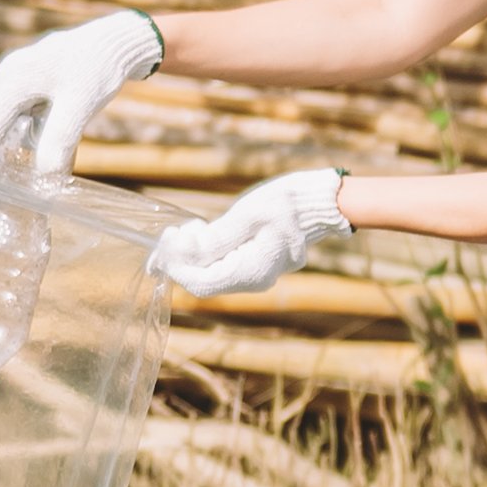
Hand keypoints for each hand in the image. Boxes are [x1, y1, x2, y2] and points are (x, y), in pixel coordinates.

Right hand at [0, 12, 161, 183]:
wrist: (116, 40)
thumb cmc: (99, 69)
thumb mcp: (81, 105)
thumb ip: (61, 137)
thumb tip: (44, 175)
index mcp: (17, 78)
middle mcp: (10, 70)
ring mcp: (17, 68)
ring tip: (2, 158)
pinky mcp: (28, 71)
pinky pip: (5, 97)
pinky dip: (4, 119)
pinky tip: (25, 136)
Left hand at [151, 166, 344, 300]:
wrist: (321, 202)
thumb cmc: (287, 204)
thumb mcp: (248, 215)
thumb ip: (216, 238)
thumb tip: (184, 253)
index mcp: (253, 272)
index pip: (202, 283)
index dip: (177, 266)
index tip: (166, 242)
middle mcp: (255, 280)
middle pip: (205, 280)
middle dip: (183, 258)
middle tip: (176, 230)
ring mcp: (257, 274)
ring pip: (212, 273)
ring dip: (195, 253)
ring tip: (193, 227)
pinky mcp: (256, 264)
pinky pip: (224, 265)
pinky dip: (209, 252)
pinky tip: (207, 231)